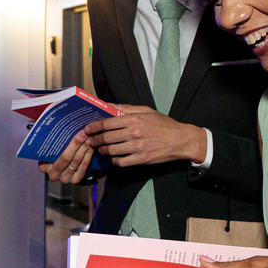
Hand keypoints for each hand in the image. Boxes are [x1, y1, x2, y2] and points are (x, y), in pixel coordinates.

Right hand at [38, 132, 94, 182]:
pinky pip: (83, 167)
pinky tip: (91, 147)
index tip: (80, 133)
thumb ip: (52, 141)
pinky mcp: (75, 180)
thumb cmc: (52, 152)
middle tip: (87, 134)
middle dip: (79, 144)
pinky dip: (88, 156)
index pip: (60, 156)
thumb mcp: (49, 148)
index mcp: (44, 167)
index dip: (72, 144)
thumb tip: (59, 125)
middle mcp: (54, 175)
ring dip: (85, 148)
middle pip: (68, 158)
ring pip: (77, 162)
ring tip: (90, 138)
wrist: (58, 165)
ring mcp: (65, 179)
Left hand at [83, 104, 206, 166]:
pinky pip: (121, 162)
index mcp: (134, 119)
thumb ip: (127, 108)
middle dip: (95, 140)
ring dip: (103, 150)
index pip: (107, 123)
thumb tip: (109, 105)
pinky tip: (114, 157)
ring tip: (100, 149)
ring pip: (111, 150)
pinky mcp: (141, 159)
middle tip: (90, 141)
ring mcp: (137, 147)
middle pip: (106, 138)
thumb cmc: (163, 124)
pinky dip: (114, 160)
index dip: (94, 126)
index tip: (87, 128)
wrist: (181, 140)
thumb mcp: (146, 111)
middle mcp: (134, 132)